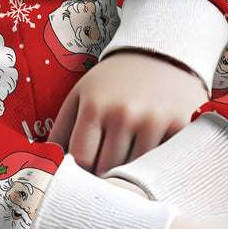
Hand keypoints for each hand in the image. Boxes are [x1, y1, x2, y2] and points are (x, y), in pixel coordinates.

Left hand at [46, 50, 209, 175]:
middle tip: (108, 172)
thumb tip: (46, 164)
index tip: (87, 171)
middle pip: (108, 169)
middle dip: (105, 175)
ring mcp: (154, 120)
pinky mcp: (181, 126)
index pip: (82, 159)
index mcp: (95, 106)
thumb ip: (62, 128)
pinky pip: (165, 164)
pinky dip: (158, 168)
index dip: (82, 171)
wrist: (159, 52)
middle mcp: (124, 114)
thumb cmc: (113, 80)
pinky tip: (154, 161)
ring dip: (132, 176)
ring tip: (130, 168)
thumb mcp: (81, 93)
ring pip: (136, 172)